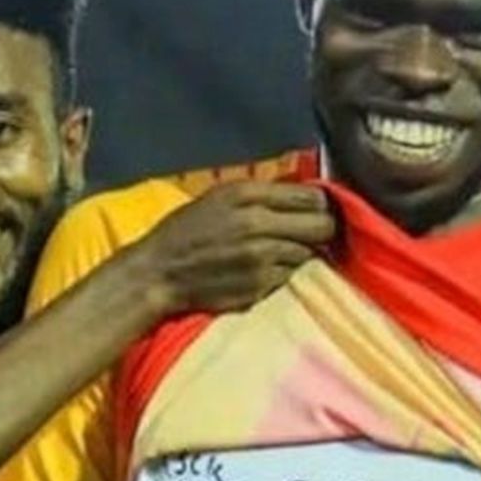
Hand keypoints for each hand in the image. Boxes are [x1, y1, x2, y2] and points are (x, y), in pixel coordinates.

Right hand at [130, 181, 337, 313]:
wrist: (158, 274)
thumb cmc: (185, 232)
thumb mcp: (218, 198)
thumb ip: (261, 193)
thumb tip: (305, 193)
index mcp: (247, 195)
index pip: (312, 196)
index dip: (321, 204)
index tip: (318, 210)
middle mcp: (257, 224)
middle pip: (322, 226)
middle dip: (322, 229)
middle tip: (313, 234)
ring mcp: (261, 258)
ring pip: (309, 254)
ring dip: (301, 254)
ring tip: (281, 253)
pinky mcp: (260, 287)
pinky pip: (290, 277)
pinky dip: (284, 274)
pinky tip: (266, 271)